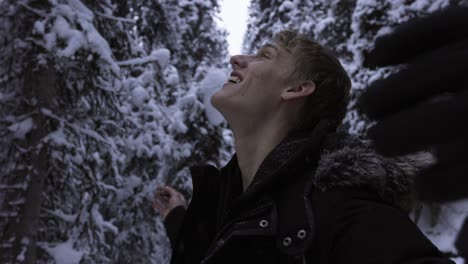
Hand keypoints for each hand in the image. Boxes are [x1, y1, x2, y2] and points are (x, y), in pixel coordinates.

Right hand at [153, 186, 186, 219]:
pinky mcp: (165, 213)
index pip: (172, 192)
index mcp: (179, 199)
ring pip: (163, 201)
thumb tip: (165, 187)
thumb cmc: (177, 205)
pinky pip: (160, 207)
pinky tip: (153, 200)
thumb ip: (170, 190)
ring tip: (154, 193)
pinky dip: (156, 204)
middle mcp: (174, 203)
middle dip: (162, 193)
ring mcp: (169, 208)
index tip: (161, 187)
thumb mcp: (175, 195)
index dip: (167, 189)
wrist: (175, 216)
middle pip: (167, 196)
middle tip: (156, 189)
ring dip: (159, 197)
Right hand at [357, 6, 467, 201]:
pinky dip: (400, 40)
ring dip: (392, 92)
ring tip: (367, 106)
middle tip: (378, 142)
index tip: (422, 188)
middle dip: (405, 133)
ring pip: (437, 70)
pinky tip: (375, 57)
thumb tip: (462, 230)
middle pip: (449, 116)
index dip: (448, 181)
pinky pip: (435, 26)